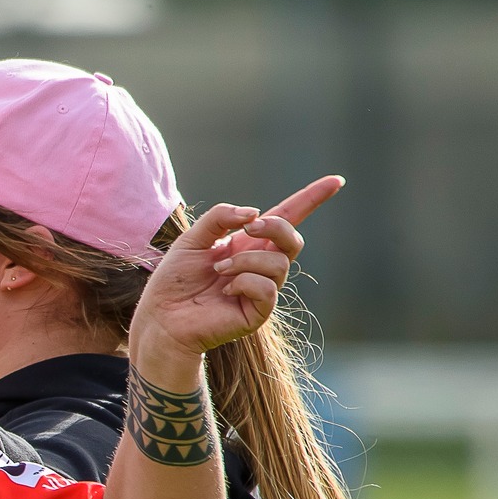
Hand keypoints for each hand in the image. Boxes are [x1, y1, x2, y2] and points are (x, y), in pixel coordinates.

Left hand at [127, 175, 342, 378]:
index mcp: (248, 244)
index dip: (311, 199)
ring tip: (218, 271)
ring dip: (245, 261)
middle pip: (292, 238)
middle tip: (248, 228)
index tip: (336, 181)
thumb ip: (220, 218)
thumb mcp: (192, 239)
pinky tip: (224, 291)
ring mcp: (262, 290)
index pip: (287, 218)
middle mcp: (260, 265)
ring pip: (279, 264)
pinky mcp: (258, 313)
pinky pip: (268, 289)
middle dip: (275, 227)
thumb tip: (253, 213)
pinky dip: (245, 282)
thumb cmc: (174, 280)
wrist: (161, 317)